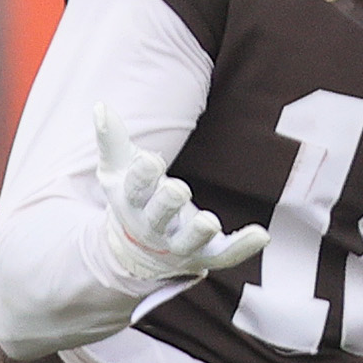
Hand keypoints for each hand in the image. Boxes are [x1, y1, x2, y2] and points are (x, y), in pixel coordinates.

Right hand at [94, 105, 265, 284]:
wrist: (140, 251)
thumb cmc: (134, 200)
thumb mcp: (118, 171)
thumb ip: (112, 141)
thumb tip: (100, 107)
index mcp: (132, 204)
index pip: (134, 190)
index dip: (142, 176)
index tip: (150, 161)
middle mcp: (153, 227)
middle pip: (158, 217)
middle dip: (167, 203)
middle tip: (177, 190)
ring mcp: (179, 244)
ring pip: (189, 241)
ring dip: (199, 232)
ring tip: (210, 222)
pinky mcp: (205, 255)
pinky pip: (225, 255)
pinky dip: (242, 247)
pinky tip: (262, 235)